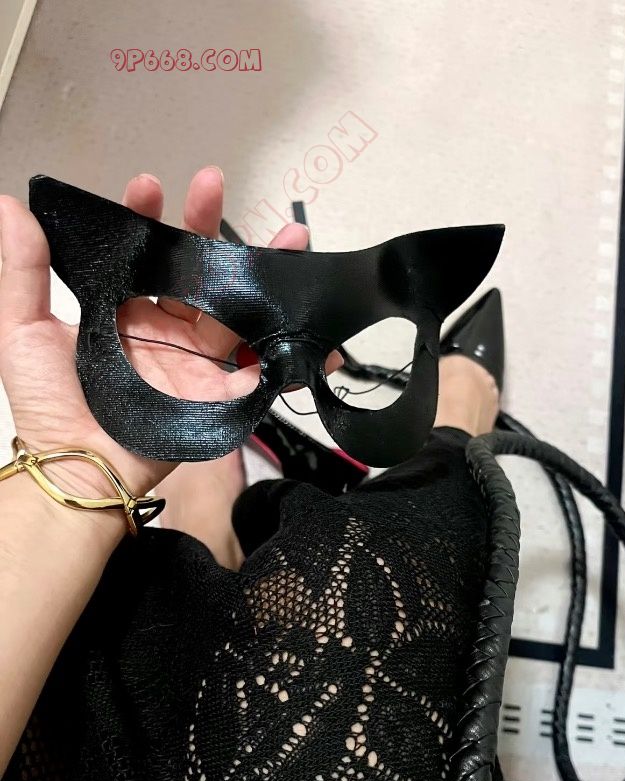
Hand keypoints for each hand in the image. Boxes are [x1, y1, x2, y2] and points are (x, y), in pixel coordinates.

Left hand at [0, 167, 340, 500]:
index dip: (147, 218)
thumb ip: (21, 272)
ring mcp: (197, 360)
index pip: (142, 255)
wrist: (81, 468)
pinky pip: (262, 365)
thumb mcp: (21, 332)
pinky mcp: (221, 392)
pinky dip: (290, 347)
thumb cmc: (49, 405)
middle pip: (197, 271)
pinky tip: (311, 316)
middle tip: (213, 184)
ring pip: (238, 307)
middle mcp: (165, 330)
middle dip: (209, 226)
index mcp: (123, 312)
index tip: (148, 187)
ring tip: (290, 237)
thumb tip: (10, 206)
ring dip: (264, 271)